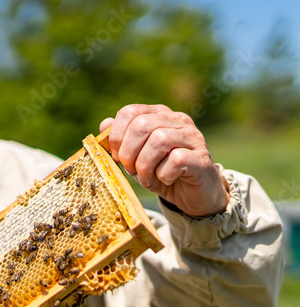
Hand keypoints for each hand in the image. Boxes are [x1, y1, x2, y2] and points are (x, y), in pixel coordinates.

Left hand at [101, 104, 229, 216]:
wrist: (192, 194)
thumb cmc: (160, 173)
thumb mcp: (134, 157)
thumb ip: (120, 141)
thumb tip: (104, 124)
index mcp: (158, 115)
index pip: (129, 112)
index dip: (116, 136)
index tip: (117, 157)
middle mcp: (177, 120)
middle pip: (142, 125)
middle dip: (128, 152)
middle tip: (131, 170)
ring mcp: (192, 137)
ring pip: (160, 140)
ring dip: (145, 165)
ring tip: (146, 177)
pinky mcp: (202, 158)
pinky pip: (176, 159)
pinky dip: (163, 174)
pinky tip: (165, 179)